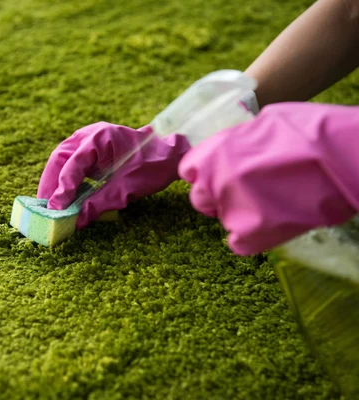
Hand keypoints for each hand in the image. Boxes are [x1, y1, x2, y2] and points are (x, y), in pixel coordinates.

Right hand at [37, 122, 189, 227]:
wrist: (169, 155)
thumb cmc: (151, 166)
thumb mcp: (126, 189)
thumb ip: (99, 204)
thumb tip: (76, 222)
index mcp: (99, 138)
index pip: (72, 164)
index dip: (62, 188)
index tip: (56, 208)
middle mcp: (89, 134)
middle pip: (60, 158)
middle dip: (50, 183)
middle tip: (44, 207)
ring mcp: (88, 140)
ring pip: (62, 160)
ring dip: (55, 182)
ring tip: (49, 204)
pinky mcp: (90, 150)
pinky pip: (72, 164)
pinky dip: (65, 180)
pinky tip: (63, 196)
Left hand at [179, 102, 358, 255]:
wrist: (341, 156)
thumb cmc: (308, 131)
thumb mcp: (262, 123)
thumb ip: (237, 142)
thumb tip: (234, 150)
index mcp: (212, 153)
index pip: (189, 171)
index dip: (205, 174)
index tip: (219, 176)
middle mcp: (213, 183)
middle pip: (200, 199)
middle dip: (218, 197)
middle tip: (247, 193)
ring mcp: (229, 210)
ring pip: (222, 220)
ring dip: (239, 215)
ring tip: (269, 204)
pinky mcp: (251, 235)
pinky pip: (239, 243)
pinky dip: (252, 238)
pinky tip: (272, 224)